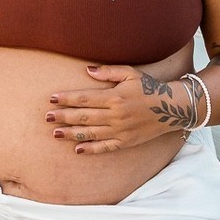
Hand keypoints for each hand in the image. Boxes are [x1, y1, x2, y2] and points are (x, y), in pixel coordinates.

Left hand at [45, 64, 194, 154]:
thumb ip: (108, 72)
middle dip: (63, 117)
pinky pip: (105, 147)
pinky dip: (90, 149)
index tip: (52, 99)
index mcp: (114, 97)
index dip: (67, 99)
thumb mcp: (130, 73)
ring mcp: (120, 131)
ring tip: (54, 133)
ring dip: (71, 134)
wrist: (172, 108)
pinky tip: (77, 149)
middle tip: (46, 117)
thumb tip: (86, 70)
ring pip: (90, 133)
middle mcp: (115, 115)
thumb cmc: (149, 87)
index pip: (84, 99)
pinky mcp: (126, 142)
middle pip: (83, 117)